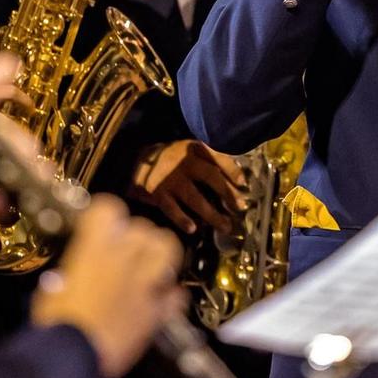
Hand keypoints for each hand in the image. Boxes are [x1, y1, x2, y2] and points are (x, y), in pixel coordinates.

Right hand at [31, 194, 185, 377]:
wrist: (72, 362)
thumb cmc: (56, 327)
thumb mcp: (51, 290)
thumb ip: (71, 274)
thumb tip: (73, 276)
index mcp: (93, 249)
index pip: (109, 209)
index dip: (106, 215)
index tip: (101, 225)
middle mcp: (123, 259)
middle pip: (143, 228)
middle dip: (136, 236)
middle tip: (126, 251)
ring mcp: (144, 284)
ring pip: (167, 249)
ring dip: (159, 255)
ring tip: (150, 266)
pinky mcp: (157, 312)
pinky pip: (175, 295)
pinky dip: (171, 296)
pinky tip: (162, 301)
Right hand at [128, 139, 248, 236]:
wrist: (134, 160)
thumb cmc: (170, 158)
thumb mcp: (189, 150)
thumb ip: (209, 159)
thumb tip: (236, 179)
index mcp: (193, 149)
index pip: (217, 157)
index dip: (232, 170)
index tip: (244, 184)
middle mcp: (183, 162)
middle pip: (210, 177)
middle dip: (227, 193)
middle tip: (240, 207)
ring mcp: (170, 179)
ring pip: (195, 198)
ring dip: (212, 214)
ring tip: (225, 226)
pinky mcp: (157, 193)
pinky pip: (172, 209)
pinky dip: (182, 219)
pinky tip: (193, 229)